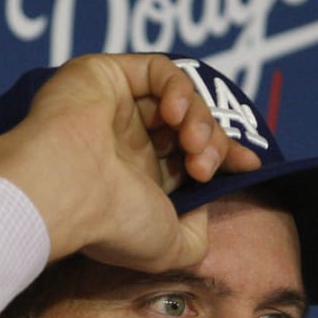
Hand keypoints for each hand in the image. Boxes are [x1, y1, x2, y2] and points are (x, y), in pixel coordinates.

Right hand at [0, 54, 261, 269]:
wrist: (68, 192)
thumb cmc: (113, 224)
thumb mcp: (173, 247)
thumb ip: (198, 235)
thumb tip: (207, 208)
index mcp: (137, 178)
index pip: (191, 155)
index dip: (226, 154)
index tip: (250, 165)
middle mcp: (126, 142)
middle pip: (191, 125)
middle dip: (213, 142)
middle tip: (205, 165)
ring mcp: (114, 107)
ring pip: (179, 97)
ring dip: (199, 118)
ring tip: (192, 144)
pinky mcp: (104, 75)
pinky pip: (158, 69)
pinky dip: (179, 87)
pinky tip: (175, 114)